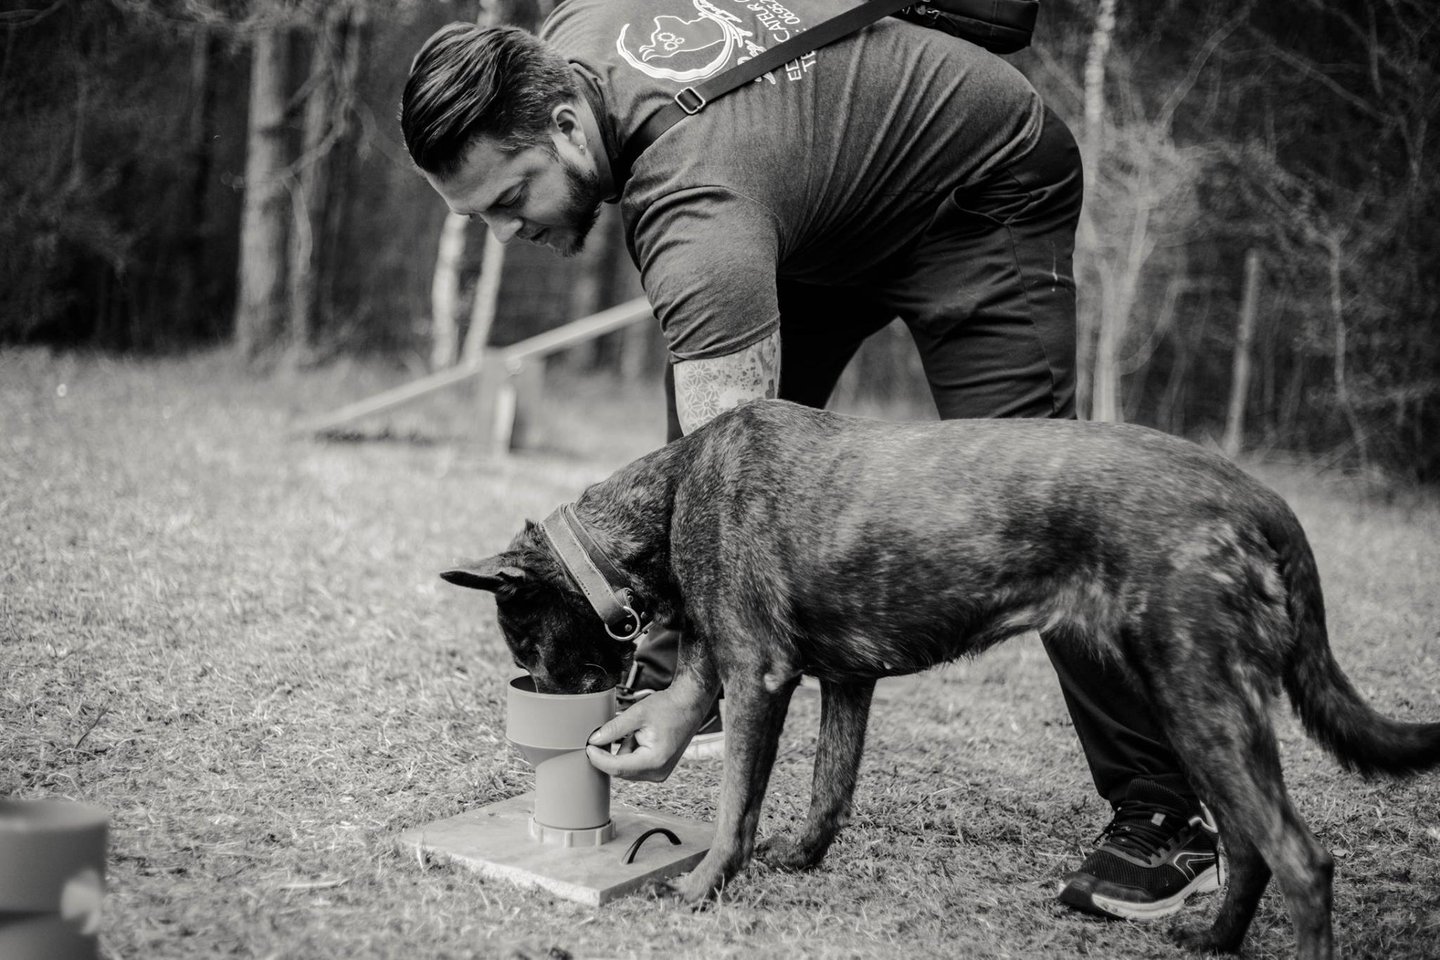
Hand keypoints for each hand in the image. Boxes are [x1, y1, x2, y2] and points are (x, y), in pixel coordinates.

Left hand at [586, 683, 713, 781]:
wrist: (689, 705)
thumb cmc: (669, 707)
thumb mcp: (637, 714)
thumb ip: (614, 728)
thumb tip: (594, 740)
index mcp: (654, 760)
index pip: (617, 768)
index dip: (598, 758)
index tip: (587, 748)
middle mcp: (658, 772)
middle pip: (620, 771)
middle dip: (610, 754)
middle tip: (607, 733)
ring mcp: (659, 773)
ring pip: (626, 769)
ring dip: (623, 752)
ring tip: (636, 733)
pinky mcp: (658, 770)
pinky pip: (635, 766)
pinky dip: (631, 753)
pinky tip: (639, 738)